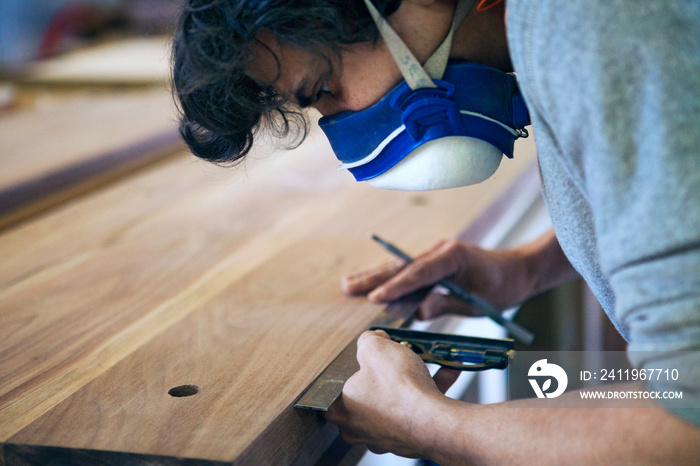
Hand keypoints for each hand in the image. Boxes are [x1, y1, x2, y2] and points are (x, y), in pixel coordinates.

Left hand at [324, 330, 459, 456]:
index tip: (368, 356)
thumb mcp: (375, 348)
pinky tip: (445, 372)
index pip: (336, 386)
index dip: (354, 364)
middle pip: (370, 391)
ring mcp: (384, 436)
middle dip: (387, 372)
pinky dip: (430, 391)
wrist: (435, 422)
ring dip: (413, 380)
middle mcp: (358, 428)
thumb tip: (373, 338)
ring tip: (426, 360)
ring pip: (396, 400)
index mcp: (341, 409)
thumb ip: (368, 340)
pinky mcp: (409, 439)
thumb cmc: (400, 390)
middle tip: (397, 356)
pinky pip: (417, 410)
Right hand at [342, 239, 531, 319]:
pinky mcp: (433, 261)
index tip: (375, 298)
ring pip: (399, 266)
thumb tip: (419, 311)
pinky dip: (387, 277)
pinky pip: (406, 269)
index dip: (396, 286)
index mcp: (453, 256)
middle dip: (373, 277)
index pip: (419, 273)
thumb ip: (448, 304)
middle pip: (401, 265)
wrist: (518, 270)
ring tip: (348, 283)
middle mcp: (440, 250)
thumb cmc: (503, 287)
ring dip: (373, 275)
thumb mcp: (479, 302)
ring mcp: (435, 253)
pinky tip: (369, 282)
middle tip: (347, 287)